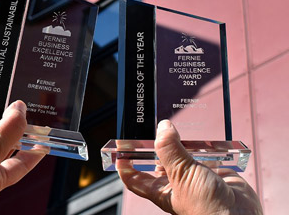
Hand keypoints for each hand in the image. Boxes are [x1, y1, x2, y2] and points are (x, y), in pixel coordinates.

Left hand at [117, 120, 262, 214]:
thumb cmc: (207, 209)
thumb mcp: (181, 176)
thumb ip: (170, 150)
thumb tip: (162, 127)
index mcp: (162, 189)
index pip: (135, 178)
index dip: (125, 164)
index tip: (118, 148)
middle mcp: (175, 181)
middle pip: (158, 159)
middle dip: (155, 143)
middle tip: (151, 123)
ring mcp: (193, 175)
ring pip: (180, 152)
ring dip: (179, 140)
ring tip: (174, 123)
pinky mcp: (211, 169)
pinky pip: (202, 152)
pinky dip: (201, 143)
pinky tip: (200, 133)